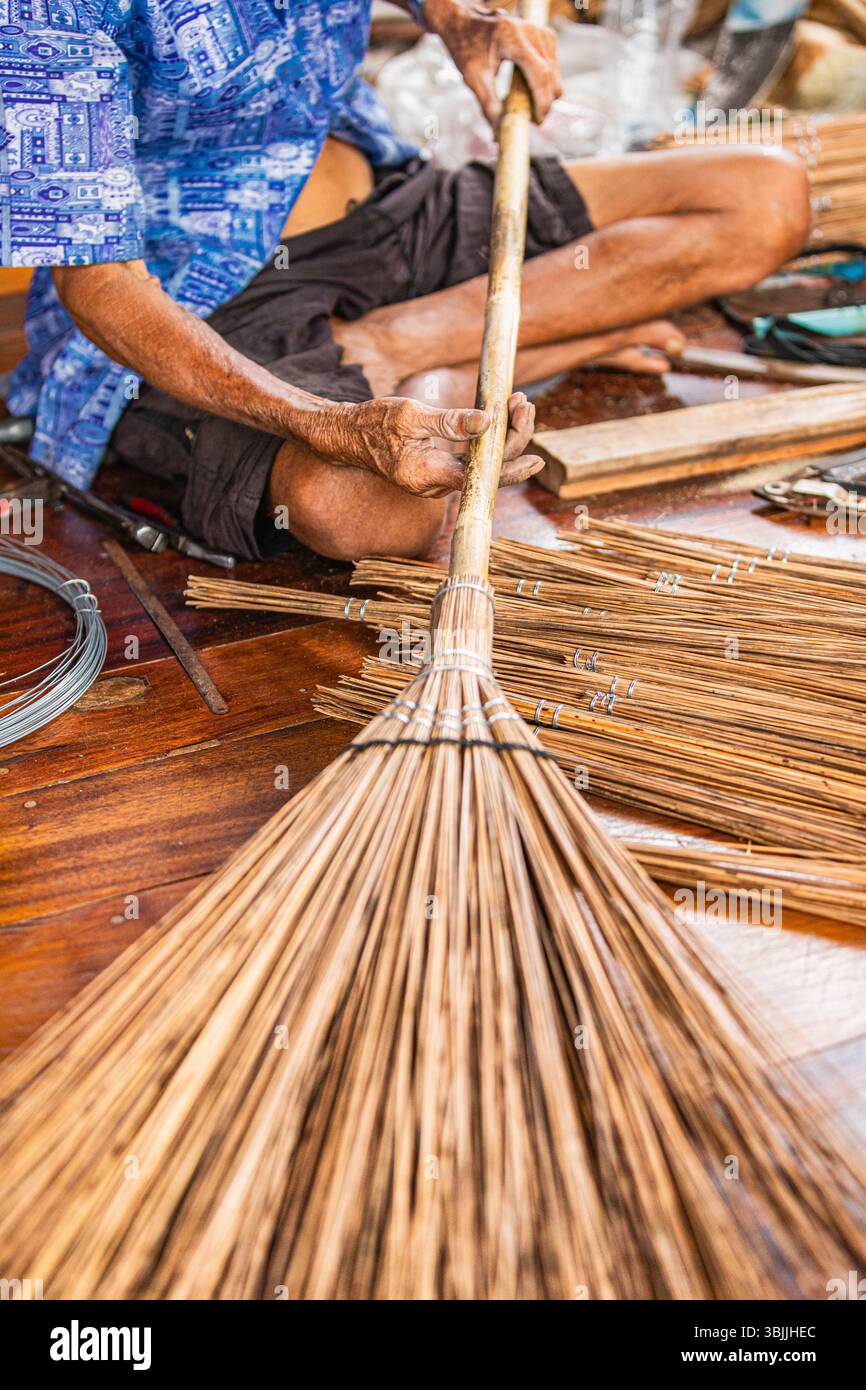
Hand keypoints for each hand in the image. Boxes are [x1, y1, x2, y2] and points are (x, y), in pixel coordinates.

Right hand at [294, 392, 542, 497]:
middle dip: (513, 438)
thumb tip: (487, 421)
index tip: (537, 458)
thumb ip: (449, 421)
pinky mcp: (438, 467)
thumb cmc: (373, 422)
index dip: (512, 467)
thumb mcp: (410, 415)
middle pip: (487, 469)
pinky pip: (471, 458)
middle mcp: (436, 483)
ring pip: (481, 463)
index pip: (480, 477)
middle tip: (524, 403)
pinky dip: (488, 438)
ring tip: (519, 403)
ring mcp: (438, 477)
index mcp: (429, 474)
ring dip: (504, 436)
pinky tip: (501, 417)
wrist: (347, 435)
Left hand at [422, 0, 561, 123]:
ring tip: (525, 103)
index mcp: (513, 39)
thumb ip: (488, 105)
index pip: (540, 75)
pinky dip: (545, 82)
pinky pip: (553, 65)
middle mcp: (532, 31)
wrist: (465, 21)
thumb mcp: (473, 78)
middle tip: (529, 118)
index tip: (537, 122)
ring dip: (545, 93)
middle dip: (544, 102)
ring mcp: (541, 31)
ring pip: (555, 72)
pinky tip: (528, 88)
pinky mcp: (545, 34)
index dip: (542, 102)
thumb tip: (499, 134)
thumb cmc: (466, 47)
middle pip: (551, 75)